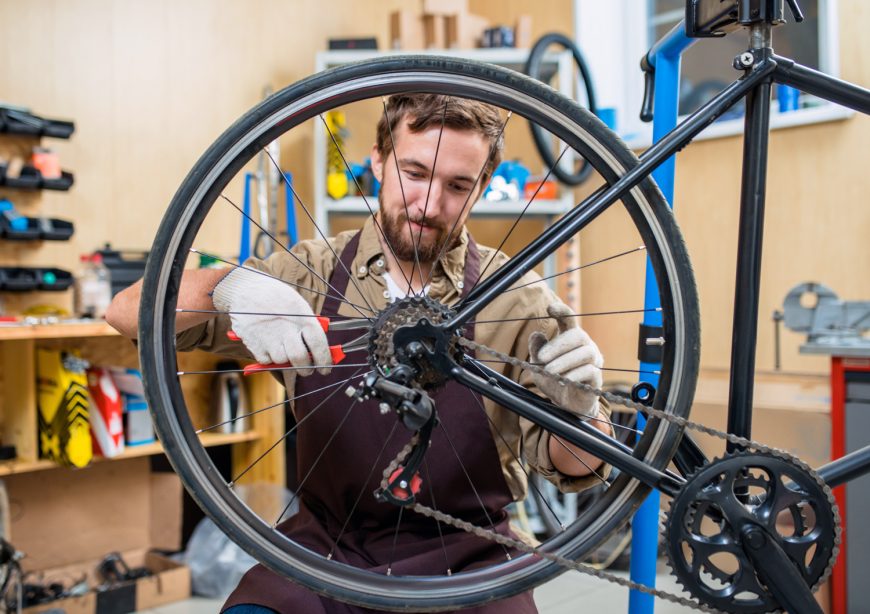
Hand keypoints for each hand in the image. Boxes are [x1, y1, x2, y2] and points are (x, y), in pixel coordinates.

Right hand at [212, 268, 330, 375]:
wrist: (245, 289)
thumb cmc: (276, 297)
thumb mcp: (298, 305)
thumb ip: (309, 326)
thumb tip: (320, 349)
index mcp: (302, 318)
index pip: (319, 344)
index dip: (324, 360)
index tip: (325, 368)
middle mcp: (287, 329)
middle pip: (300, 359)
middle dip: (306, 368)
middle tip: (307, 368)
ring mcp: (269, 338)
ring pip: (283, 361)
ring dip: (285, 359)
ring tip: (282, 344)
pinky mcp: (254, 345)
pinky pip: (267, 361)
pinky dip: (269, 357)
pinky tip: (268, 343)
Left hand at [528, 303, 602, 416]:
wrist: (565, 404)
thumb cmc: (554, 379)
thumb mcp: (538, 366)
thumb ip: (537, 350)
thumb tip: (536, 334)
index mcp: (569, 339)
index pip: (569, 319)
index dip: (562, 311)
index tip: (550, 308)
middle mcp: (584, 346)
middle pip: (578, 336)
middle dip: (558, 346)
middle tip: (542, 358)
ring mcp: (593, 361)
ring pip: (585, 353)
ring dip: (564, 361)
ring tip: (550, 371)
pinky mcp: (597, 377)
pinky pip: (590, 371)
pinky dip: (574, 374)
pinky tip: (564, 380)